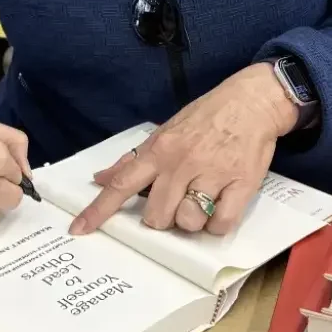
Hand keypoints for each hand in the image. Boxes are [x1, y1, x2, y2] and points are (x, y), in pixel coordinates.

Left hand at [71, 63, 299, 237]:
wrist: (252, 101)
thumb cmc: (207, 116)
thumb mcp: (167, 130)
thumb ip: (136, 159)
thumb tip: (102, 177)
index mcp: (160, 150)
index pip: (122, 184)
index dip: (99, 210)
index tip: (80, 230)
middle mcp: (182, 163)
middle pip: (156, 216)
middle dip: (163, 217)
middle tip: (176, 200)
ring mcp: (212, 173)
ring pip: (188, 222)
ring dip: (193, 221)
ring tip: (202, 199)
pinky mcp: (241, 184)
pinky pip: (221, 224)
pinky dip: (218, 224)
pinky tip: (221, 204)